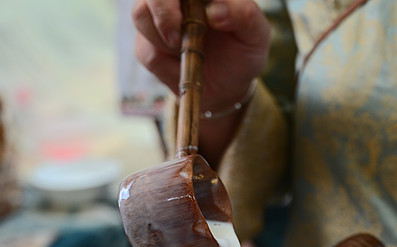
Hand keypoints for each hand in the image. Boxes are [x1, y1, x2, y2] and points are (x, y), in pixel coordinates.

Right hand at [132, 0, 269, 111]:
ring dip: (163, 36)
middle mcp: (178, 0)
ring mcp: (159, 17)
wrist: (228, 87)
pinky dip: (165, 63)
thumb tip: (215, 11)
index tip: (203, 16)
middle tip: (178, 37)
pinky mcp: (148, 44)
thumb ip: (244, 15)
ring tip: (187, 50)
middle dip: (162, 9)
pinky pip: (145, 49)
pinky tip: (182, 64)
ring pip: (141, 13)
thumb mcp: (256, 35)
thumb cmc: (244, 53)